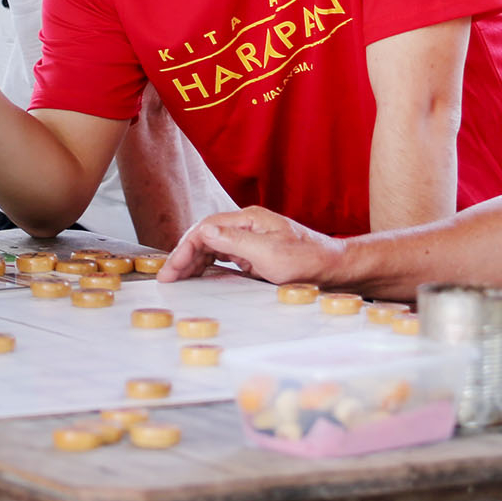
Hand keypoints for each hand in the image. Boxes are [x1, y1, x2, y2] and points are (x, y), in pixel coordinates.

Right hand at [160, 207, 346, 285]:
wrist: (335, 268)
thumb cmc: (308, 260)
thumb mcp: (270, 254)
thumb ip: (234, 243)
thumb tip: (204, 233)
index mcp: (248, 220)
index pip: (205, 229)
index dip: (184, 249)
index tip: (172, 270)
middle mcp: (247, 227)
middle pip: (205, 237)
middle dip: (183, 257)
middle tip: (167, 279)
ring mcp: (251, 240)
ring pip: (212, 248)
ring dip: (193, 263)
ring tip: (177, 280)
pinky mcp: (255, 255)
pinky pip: (223, 259)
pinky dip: (207, 267)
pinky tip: (199, 278)